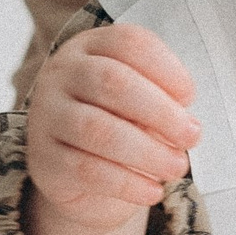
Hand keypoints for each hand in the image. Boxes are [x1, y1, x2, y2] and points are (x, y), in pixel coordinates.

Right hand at [23, 22, 199, 234]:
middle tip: (192, 135)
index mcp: (90, 48)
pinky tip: (152, 191)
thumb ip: (160, 104)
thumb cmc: (121, 125)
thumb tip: (185, 125)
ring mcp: (46, 115)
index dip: (165, 67)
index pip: (128, 43)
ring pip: (97, 129)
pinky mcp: (44, 159)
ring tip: (177, 167)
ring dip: (147, 151)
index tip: (190, 95)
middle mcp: (61, 73)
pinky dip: (127, 183)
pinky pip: (86, 170)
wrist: (79, 176)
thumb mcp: (141, 105)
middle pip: (112, 81)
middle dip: (160, 111)